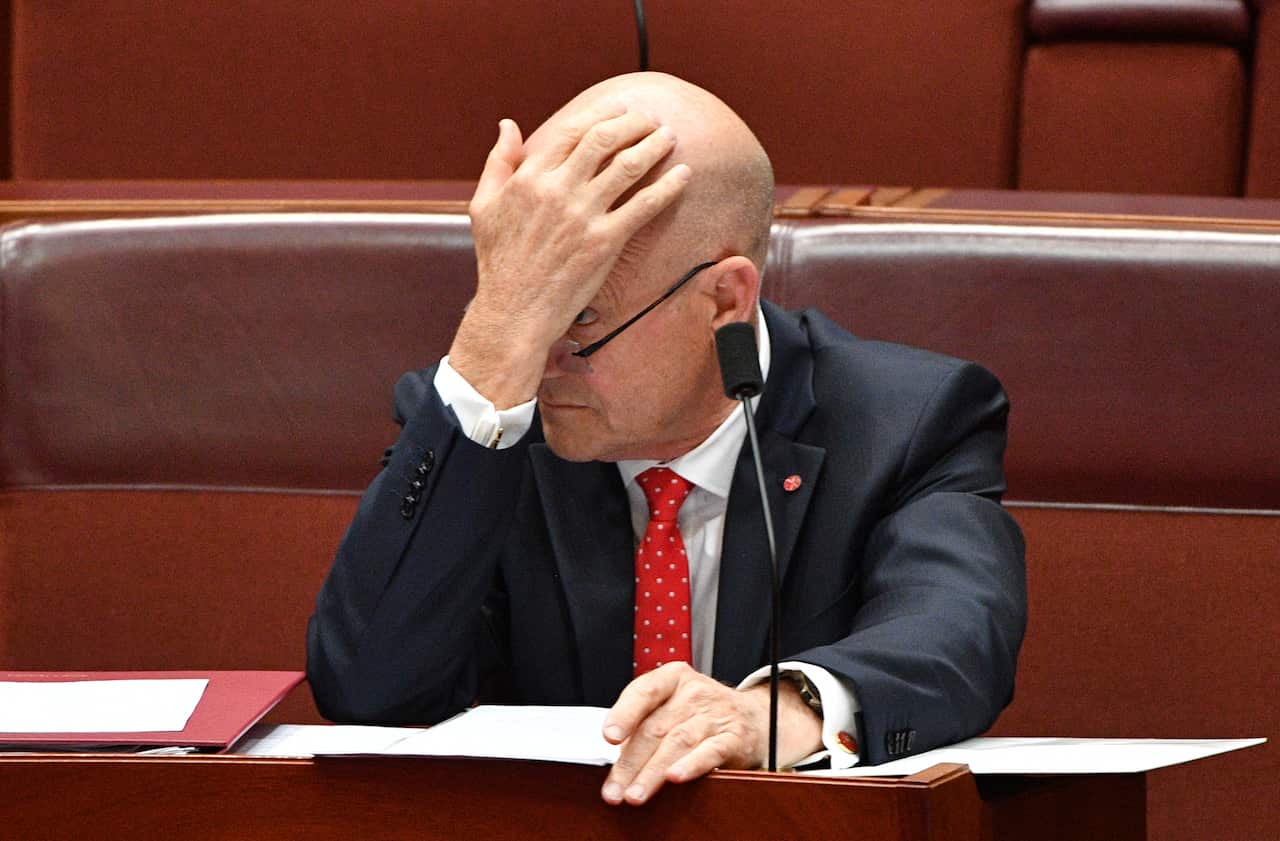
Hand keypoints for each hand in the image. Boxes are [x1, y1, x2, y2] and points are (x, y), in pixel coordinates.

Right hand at [449, 101, 691, 407]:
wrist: (514, 312)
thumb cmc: (499, 262)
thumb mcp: (484, 207)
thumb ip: (498, 162)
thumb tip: (508, 125)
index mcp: (529, 178)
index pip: (572, 130)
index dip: (602, 114)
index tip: (621, 110)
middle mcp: (557, 190)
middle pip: (604, 139)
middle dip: (634, 123)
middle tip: (652, 120)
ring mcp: (583, 215)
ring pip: (628, 166)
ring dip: (654, 146)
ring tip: (670, 137)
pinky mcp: (604, 242)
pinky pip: (644, 206)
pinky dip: (667, 186)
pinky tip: (683, 175)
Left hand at [599, 663, 822, 805]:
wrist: (752, 717)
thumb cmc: (699, 713)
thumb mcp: (671, 704)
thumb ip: (644, 724)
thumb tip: (616, 759)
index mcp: (672, 678)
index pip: (644, 691)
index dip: (624, 714)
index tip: (609, 737)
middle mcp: (694, 692)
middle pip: (656, 728)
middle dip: (630, 763)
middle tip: (614, 790)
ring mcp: (716, 714)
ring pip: (678, 743)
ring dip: (653, 772)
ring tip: (635, 794)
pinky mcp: (734, 737)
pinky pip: (711, 751)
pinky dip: (692, 765)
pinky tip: (675, 778)